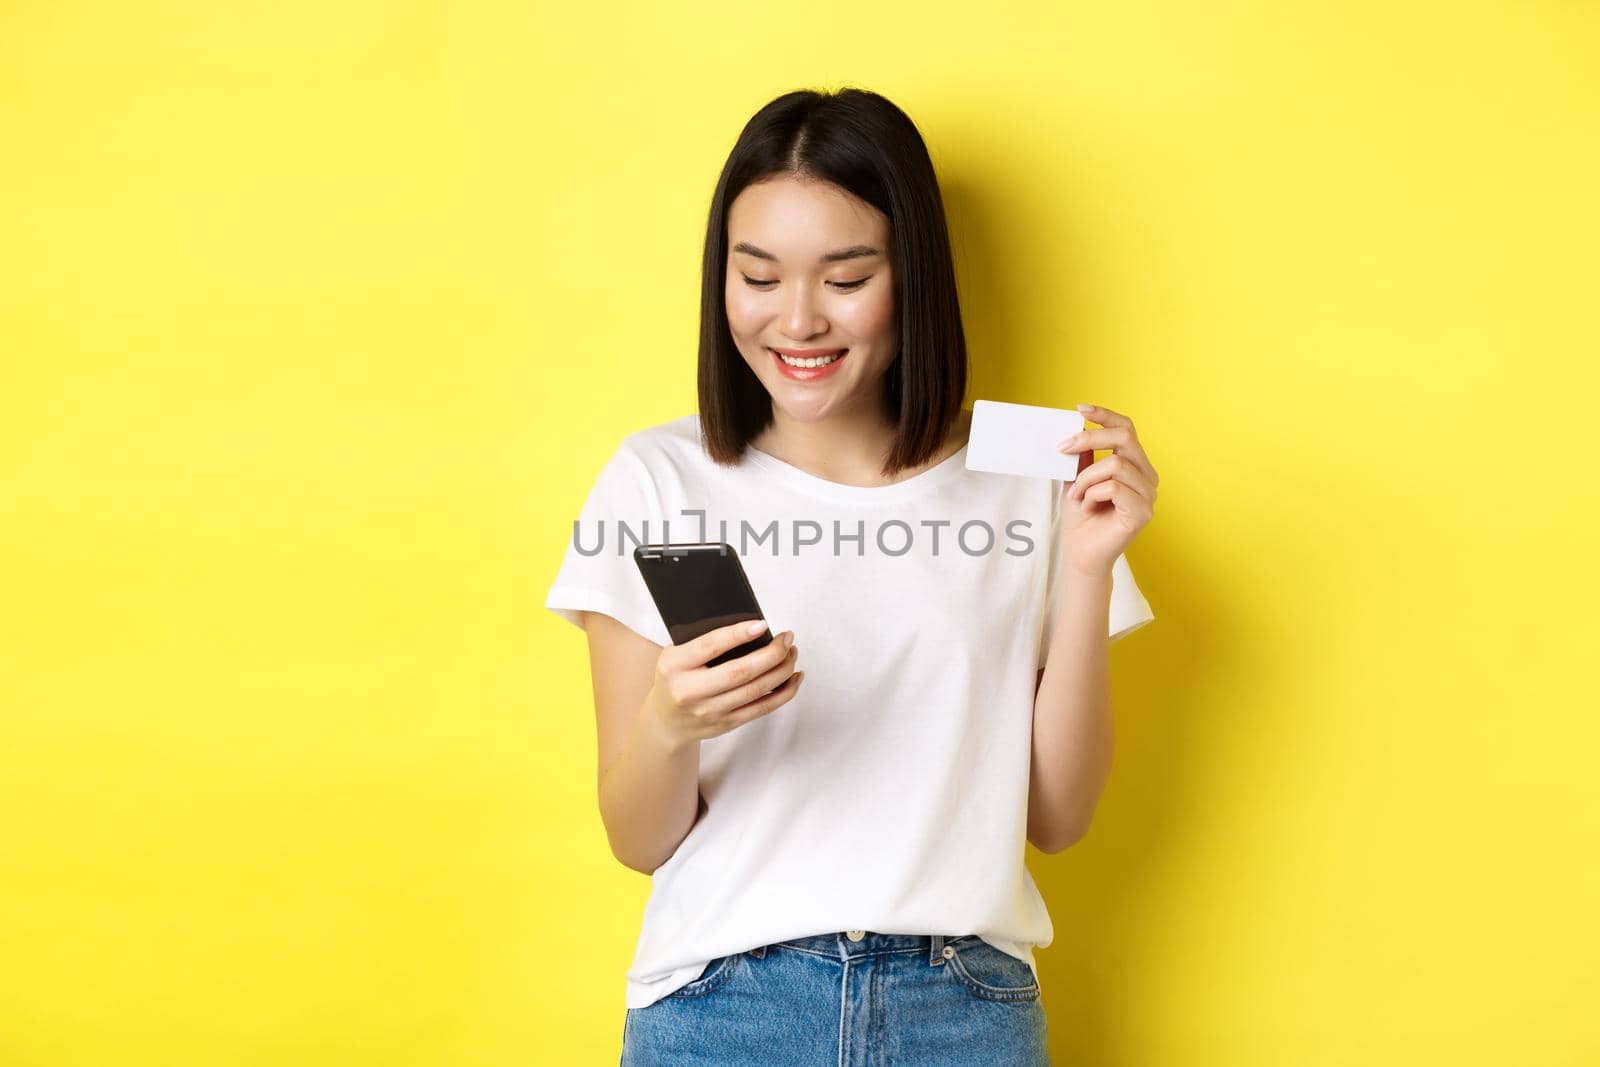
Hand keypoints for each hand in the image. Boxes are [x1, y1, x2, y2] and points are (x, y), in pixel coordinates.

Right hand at [644, 620, 802, 750]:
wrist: (666, 722)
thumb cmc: (676, 678)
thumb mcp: (676, 656)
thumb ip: (703, 643)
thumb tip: (751, 627)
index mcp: (675, 666)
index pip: (710, 646)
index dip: (738, 634)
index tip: (762, 624)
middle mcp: (690, 691)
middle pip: (740, 671)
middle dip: (771, 653)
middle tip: (787, 638)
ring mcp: (710, 711)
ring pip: (756, 690)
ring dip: (781, 670)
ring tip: (792, 653)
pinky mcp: (727, 724)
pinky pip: (762, 708)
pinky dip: (784, 692)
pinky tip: (794, 677)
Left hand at [1056, 403, 1157, 577]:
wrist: (1081, 553)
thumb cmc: (1080, 518)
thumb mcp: (1077, 478)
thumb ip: (1082, 455)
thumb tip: (1075, 427)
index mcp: (1135, 465)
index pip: (1127, 429)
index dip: (1105, 415)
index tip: (1080, 409)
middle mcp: (1147, 477)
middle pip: (1125, 438)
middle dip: (1089, 439)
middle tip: (1062, 448)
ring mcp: (1149, 495)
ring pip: (1114, 465)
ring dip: (1086, 479)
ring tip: (1077, 496)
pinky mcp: (1143, 512)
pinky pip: (1113, 488)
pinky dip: (1092, 495)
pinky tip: (1088, 508)